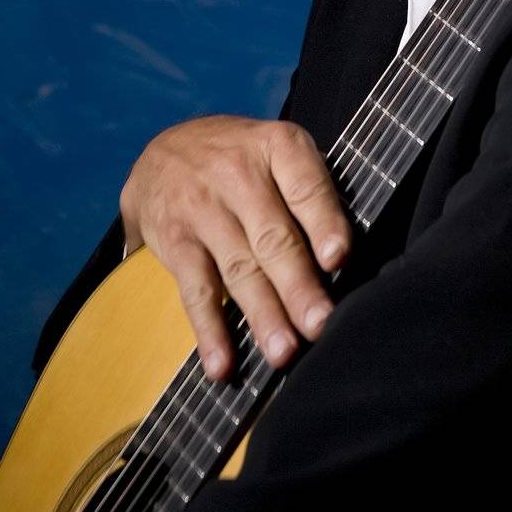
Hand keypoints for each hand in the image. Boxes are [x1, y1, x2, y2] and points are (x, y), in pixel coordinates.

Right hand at [119, 115, 352, 380]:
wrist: (165, 151)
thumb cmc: (244, 161)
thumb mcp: (278, 152)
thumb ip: (311, 192)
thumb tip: (347, 258)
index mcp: (278, 147)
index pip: (305, 187)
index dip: (323, 223)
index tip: (338, 258)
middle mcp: (238, 174)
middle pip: (274, 237)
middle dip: (298, 286)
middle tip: (320, 325)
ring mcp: (203, 209)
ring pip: (239, 269)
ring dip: (262, 315)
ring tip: (284, 352)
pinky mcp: (175, 241)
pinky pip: (195, 290)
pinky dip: (209, 331)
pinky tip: (223, 364)